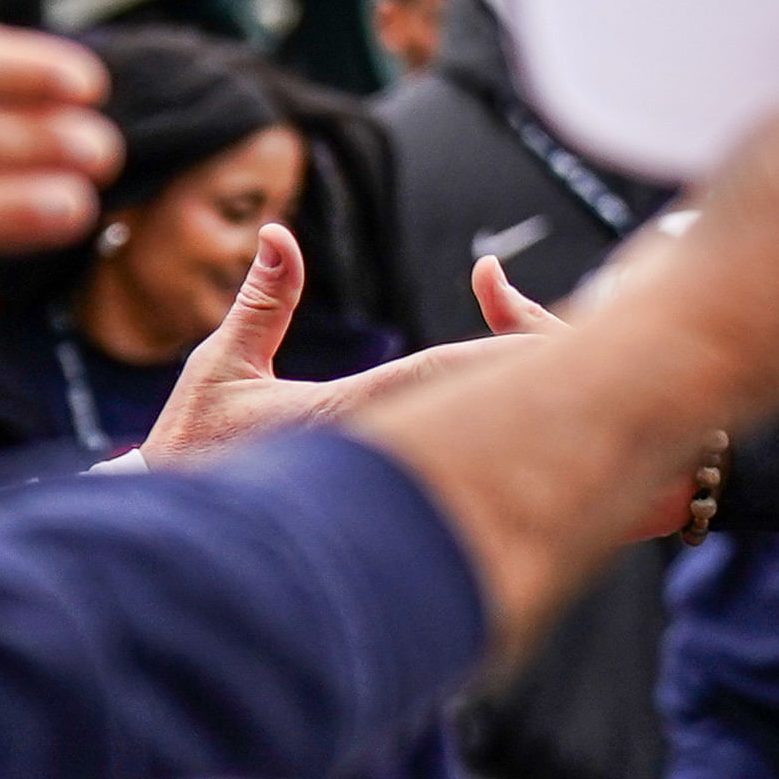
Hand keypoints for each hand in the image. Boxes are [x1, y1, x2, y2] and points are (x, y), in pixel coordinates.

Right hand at [142, 226, 565, 469]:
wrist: (183, 544)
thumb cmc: (194, 456)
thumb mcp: (218, 373)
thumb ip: (260, 303)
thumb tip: (281, 234)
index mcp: (349, 413)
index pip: (439, 373)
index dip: (497, 349)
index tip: (544, 333)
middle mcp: (385, 453)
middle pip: (481, 414)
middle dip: (534, 381)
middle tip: (595, 354)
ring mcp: (393, 484)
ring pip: (480, 455)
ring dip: (528, 424)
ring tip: (586, 389)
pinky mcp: (397, 508)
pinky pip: (462, 482)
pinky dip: (500, 456)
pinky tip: (531, 438)